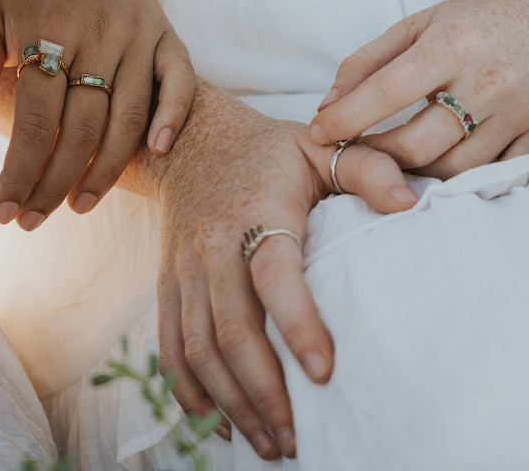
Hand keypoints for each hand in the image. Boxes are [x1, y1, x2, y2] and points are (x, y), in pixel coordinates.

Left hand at [0, 0, 194, 226]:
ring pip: (129, 115)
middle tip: (33, 219)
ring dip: (107, 169)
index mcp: (48, 29)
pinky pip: (180, 76)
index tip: (5, 211)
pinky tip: (156, 151)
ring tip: (79, 204)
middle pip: (82, 127)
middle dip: (55, 182)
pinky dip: (174, 114)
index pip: (35, 120)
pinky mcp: (164, 27)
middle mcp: (98, 32)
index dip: (21, 172)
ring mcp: (138, 30)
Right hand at [154, 81, 415, 460]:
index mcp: (258, 209)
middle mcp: (212, 243)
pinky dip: (188, 388)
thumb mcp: (321, 144)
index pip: (273, 274)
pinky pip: (169, 343)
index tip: (324, 372)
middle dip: (263, 391)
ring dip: (229, 402)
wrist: (191, 138)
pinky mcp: (166, 282)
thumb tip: (411, 204)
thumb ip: (368, 169)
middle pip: (230, 328)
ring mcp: (184, 267)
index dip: (297, 324)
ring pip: (196, 347)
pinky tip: (217, 420)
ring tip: (266, 443)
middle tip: (297, 440)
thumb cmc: (269, 150)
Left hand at [308, 0, 528, 176]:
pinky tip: (438, 160)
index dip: (347, 117)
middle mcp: (488, 80)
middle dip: (378, 153)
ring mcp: (516, 112)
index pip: (387, 91)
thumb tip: (327, 105)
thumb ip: (367, 63)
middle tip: (358, 148)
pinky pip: (489, 173)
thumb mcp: (416, 25)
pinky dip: (456, 174)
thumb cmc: (473, 19)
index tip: (320, 131)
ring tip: (396, 154)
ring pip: (453, 168)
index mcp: (452, 45)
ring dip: (415, 170)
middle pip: (419, 143)